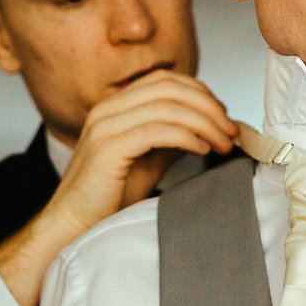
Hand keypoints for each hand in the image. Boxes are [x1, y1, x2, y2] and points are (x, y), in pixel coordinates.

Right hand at [0, 71, 237, 305]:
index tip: (225, 118)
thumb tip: (206, 130)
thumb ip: (170, 140)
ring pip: (167, 106)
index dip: (202, 94)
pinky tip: (203, 150)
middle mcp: (108, 109)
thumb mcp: (147, 161)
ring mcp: (106, 125)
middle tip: (232, 131)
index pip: (166, 81)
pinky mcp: (109, 147)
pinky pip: (157, 130)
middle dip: (209, 107)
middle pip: (170, 88)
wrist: (73, 224)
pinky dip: (186, 136)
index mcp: (116, 106)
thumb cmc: (108, 198)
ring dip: (204, 123)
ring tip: (223, 144)